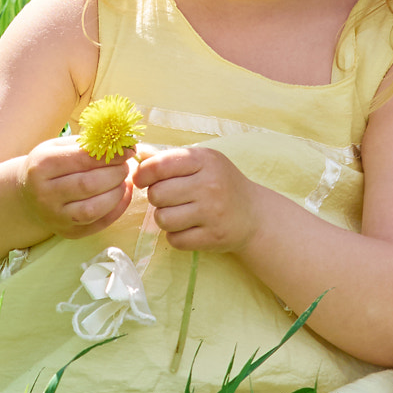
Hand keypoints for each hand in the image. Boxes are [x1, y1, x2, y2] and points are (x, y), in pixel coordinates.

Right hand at [17, 136, 134, 239]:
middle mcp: (45, 194)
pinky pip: (99, 224)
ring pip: (94, 209)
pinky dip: (117, 209)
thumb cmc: (48, 166)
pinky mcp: (68, 232)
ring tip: (123, 181)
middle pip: (89, 185)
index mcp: (41, 166)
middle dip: (115, 174)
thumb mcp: (57, 147)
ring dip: (117, 194)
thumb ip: (86, 144)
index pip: (82, 159)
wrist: (27, 196)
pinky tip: (121, 195)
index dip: (110, 155)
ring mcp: (55, 217)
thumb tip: (122, 144)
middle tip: (125, 167)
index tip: (127, 150)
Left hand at [135, 146, 259, 253]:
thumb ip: (168, 158)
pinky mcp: (213, 237)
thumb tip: (137, 152)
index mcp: (204, 160)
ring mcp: (213, 213)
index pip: (159, 166)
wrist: (254, 214)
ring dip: (165, 218)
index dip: (143, 174)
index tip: (142, 180)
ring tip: (179, 214)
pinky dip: (176, 236)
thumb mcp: (201, 162)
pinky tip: (189, 228)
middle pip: (156, 194)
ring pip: (162, 219)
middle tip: (170, 198)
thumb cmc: (221, 183)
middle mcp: (210, 185)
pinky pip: (175, 240)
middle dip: (157, 198)